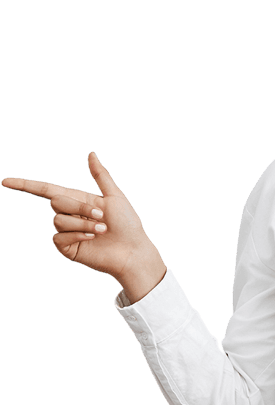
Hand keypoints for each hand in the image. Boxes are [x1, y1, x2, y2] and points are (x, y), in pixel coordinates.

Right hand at [2, 151, 159, 286]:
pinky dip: (77, 234)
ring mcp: (67, 232)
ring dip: (82, 223)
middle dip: (79, 208)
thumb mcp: (115, 196)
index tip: (4, 182)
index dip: (24, 185)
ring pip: (59, 220)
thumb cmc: (128, 224)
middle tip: (102, 216)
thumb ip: (101, 175)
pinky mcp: (67, 247)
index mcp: (77, 200)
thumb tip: (91, 154)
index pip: (45, 190)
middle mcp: (69, 215)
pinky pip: (59, 236)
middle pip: (56, 202)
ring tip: (101, 229)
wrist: (132, 251)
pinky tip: (91, 238)